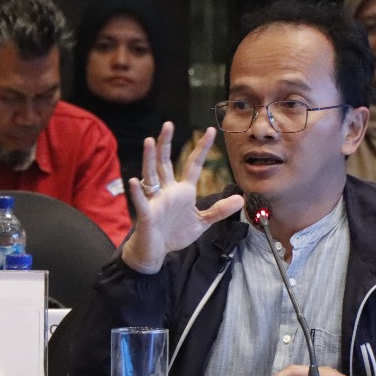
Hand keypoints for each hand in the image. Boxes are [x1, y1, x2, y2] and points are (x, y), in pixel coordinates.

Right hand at [123, 122, 244, 273]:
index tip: (211, 131)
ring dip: (150, 158)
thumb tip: (240, 199)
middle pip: (166, 162)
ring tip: (149, 141)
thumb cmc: (175, 234)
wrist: (157, 251)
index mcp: (183, 191)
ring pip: (151, 175)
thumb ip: (219, 210)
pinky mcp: (147, 214)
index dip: (202, 148)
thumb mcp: (202, 222)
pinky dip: (138, 192)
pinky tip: (136, 181)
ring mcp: (156, 200)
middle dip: (166, 144)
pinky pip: (141, 201)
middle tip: (168, 124)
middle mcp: (168, 191)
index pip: (193, 165)